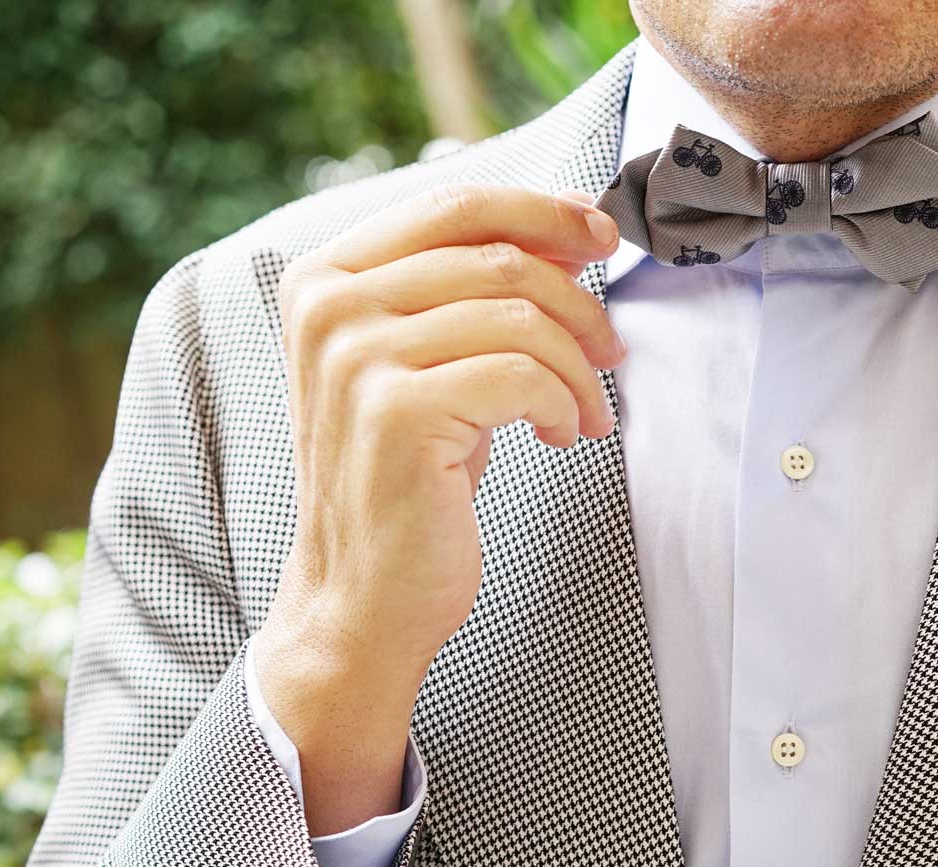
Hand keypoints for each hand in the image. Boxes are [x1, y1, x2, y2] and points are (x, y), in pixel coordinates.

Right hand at [256, 182, 625, 833]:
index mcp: (326, 275)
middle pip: (501, 257)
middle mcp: (328, 304)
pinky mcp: (395, 411)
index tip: (604, 236)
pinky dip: (564, 405)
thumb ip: (478, 289)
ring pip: (521, 315)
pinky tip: (561, 438)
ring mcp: (355, 356)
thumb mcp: (436, 362)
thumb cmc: (409, 478)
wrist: (364, 594)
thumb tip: (574, 226)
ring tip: (586, 412)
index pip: (456, 202)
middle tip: (611, 354)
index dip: (545, 209)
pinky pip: (523, 374)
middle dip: (579, 304)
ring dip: (578, 367)